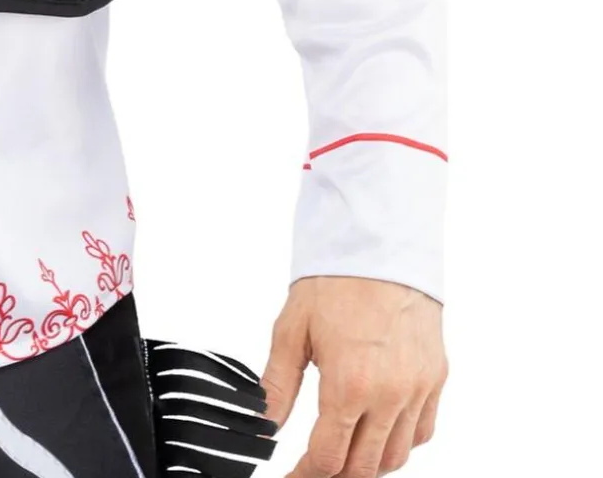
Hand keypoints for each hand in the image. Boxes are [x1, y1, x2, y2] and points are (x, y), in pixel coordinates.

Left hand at [262, 277, 446, 477]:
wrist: (380, 245)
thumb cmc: (334, 282)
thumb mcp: (292, 330)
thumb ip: (277, 385)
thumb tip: (265, 424)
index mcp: (349, 386)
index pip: (329, 458)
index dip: (306, 474)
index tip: (292, 474)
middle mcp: (390, 396)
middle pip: (364, 467)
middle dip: (335, 474)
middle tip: (313, 467)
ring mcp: (419, 389)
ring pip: (397, 456)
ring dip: (369, 464)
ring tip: (343, 454)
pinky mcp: (436, 377)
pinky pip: (423, 430)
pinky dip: (401, 442)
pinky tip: (379, 432)